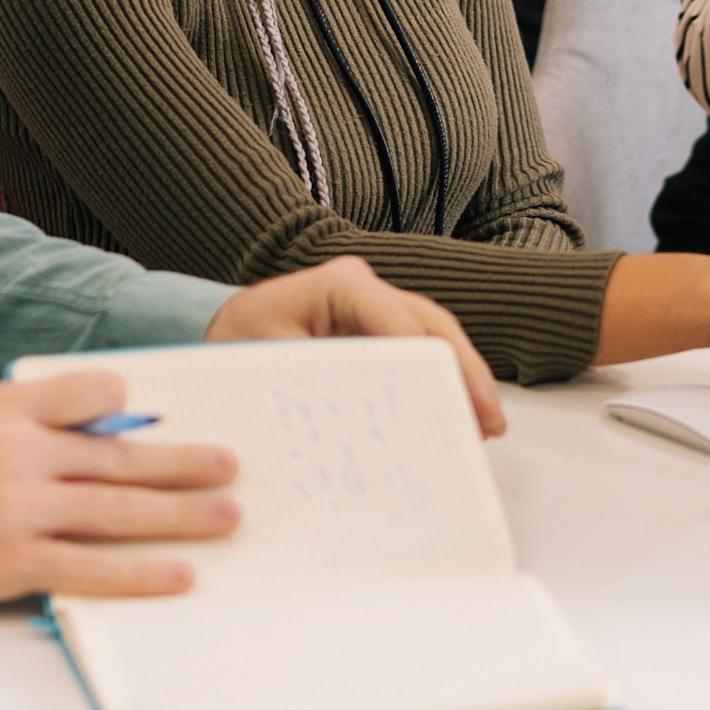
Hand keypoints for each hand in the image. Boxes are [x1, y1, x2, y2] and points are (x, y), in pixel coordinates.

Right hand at [0, 368, 239, 610]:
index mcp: (8, 408)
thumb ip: (26, 417)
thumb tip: (99, 423)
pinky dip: (139, 572)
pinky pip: (89, 568)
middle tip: (231, 466)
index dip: (131, 406)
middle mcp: (21, 452)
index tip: (164, 418)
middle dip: (184, 463)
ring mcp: (19, 509)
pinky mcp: (11, 562)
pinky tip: (178, 575)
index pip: (90, 391)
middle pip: (122, 456)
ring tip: (225, 516)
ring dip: (180, 514)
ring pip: (117, 509)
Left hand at [210, 257, 506, 436]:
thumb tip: (357, 414)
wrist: (221, 337)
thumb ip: (312, 378)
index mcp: (336, 283)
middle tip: (488, 419)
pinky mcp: (377, 333)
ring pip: (433, 338)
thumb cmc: (234, 344)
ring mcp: (374, 309)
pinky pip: (418, 354)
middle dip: (463, 370)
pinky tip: (458, 417)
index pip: (395, 317)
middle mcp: (364, 288)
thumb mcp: (262, 360)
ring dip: (461, 380)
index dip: (424, 359)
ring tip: (484, 426)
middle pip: (430, 323)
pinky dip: (440, 385)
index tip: (446, 400)